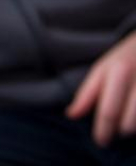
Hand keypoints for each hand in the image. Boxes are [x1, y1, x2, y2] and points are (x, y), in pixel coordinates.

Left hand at [66, 31, 135, 146]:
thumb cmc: (124, 59)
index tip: (100, 141)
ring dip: (133, 129)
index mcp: (118, 71)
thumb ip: (87, 93)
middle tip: (113, 132)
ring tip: (125, 123)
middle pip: (128, 124)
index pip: (109, 111)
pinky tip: (135, 117)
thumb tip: (71, 116)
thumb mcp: (102, 69)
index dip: (103, 131)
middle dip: (118, 132)